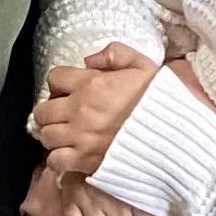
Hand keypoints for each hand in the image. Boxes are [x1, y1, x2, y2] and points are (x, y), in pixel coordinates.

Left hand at [31, 42, 162, 176]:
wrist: (173, 135)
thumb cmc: (159, 101)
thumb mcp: (142, 65)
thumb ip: (115, 54)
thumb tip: (89, 60)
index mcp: (91, 84)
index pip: (54, 78)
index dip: (60, 83)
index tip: (68, 90)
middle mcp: (80, 110)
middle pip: (42, 110)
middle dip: (50, 110)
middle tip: (62, 114)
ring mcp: (80, 137)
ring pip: (45, 135)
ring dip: (52, 134)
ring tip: (65, 134)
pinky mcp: (85, 160)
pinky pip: (55, 161)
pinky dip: (58, 158)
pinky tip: (69, 154)